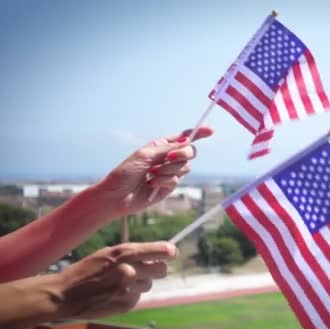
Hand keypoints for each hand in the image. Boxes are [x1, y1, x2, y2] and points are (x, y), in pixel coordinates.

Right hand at [55, 242, 176, 319]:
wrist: (63, 294)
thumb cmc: (85, 271)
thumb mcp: (106, 254)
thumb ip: (130, 254)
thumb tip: (157, 255)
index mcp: (123, 253)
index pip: (159, 250)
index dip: (168, 251)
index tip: (172, 252)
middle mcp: (129, 269)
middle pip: (161, 269)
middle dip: (157, 268)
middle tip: (148, 269)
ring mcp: (128, 288)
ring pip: (149, 284)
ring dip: (140, 283)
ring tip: (120, 282)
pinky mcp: (126, 304)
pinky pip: (138, 297)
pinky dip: (130, 295)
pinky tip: (114, 293)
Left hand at [98, 127, 212, 216]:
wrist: (116, 196)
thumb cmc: (125, 172)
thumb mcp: (146, 154)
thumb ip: (168, 148)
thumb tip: (187, 142)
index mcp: (161, 146)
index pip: (184, 137)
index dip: (198, 133)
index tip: (210, 130)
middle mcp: (167, 158)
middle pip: (190, 152)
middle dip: (181, 154)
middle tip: (168, 158)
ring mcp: (169, 173)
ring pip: (184, 167)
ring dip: (167, 170)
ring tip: (151, 174)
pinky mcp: (168, 187)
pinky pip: (176, 181)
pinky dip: (164, 181)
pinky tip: (151, 185)